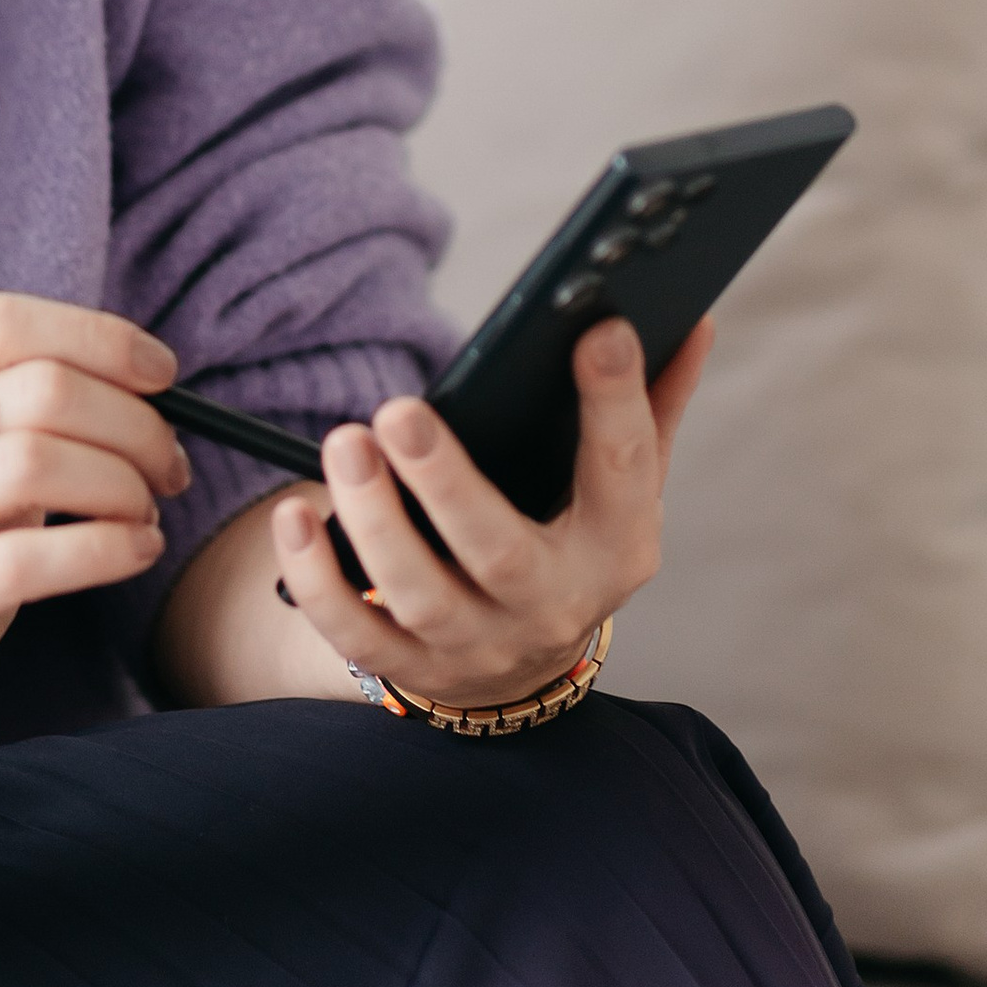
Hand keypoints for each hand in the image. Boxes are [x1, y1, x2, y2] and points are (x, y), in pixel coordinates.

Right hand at [0, 293, 189, 802]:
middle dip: (131, 421)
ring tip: (147, 513)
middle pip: (36, 389)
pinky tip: (136, 553)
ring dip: (120, 484)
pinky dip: (104, 550)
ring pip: (31, 464)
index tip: (162, 373)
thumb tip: (147, 390)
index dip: (95, 335)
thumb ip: (28, 425)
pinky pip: (23, 561)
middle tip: (170, 466)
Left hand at [268, 314, 713, 707]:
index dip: (617, 402)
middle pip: (499, 551)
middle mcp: (553, 605)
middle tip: (397, 409)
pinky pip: (356, 634)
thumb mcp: (624, 486)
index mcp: (618, 547)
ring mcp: (479, 645)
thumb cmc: (573, 540)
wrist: (526, 665)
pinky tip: (295, 515)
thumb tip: (691, 317)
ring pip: (422, 593)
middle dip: (446, 482)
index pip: (626, 473)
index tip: (598, 329)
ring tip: (345, 442)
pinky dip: (318, 580)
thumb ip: (652, 405)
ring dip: (374, 519)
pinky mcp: (413, 668)